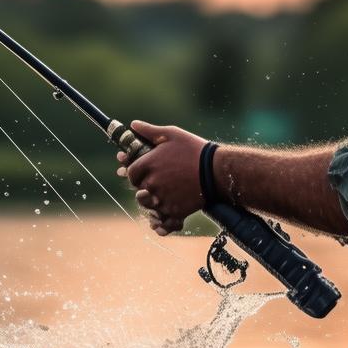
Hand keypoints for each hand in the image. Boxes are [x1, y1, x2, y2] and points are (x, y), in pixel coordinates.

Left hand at [115, 120, 207, 234]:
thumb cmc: (194, 150)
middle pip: (138, 190)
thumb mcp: (171, 134)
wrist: (217, 171)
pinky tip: (160, 223)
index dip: (135, 173)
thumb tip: (133, 125)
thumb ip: (149, 131)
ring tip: (162, 197)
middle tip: (157, 183)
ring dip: (152, 202)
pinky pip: (162, 221)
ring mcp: (162, 199)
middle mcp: (152, 183)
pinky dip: (161, 223)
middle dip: (144, 186)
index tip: (142, 172)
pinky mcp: (175, 211)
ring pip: (148, 205)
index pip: (131, 173)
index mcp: (148, 164)